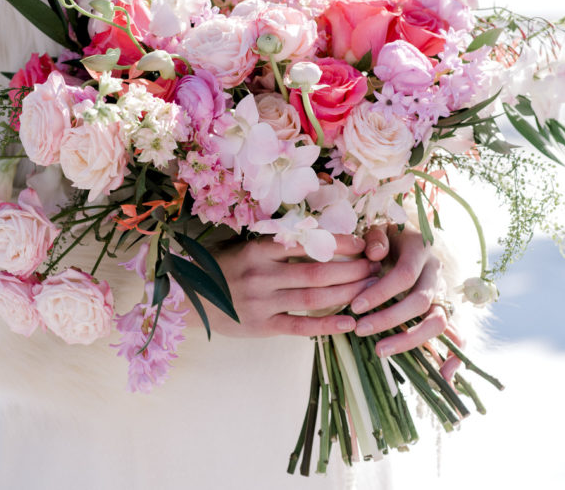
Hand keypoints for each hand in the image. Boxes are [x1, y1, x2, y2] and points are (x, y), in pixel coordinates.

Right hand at [193, 235, 379, 337]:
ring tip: (372, 288)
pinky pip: (300, 326)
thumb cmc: (222, 269)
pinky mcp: (262, 326)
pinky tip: (350, 322)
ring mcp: (262, 301)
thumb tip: (320, 237)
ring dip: (347, 292)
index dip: (341, 243)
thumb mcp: (245, 248)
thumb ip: (277, 245)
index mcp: (259, 249)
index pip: (309, 243)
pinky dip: (327, 324)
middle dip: (353, 268)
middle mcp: (262, 274)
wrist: (188, 299)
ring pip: (314, 296)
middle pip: (318, 271)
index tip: (364, 243)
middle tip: (377, 266)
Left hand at [352, 225, 458, 365]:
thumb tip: (373, 255)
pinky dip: (454, 357)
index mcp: (420, 251)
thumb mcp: (378, 229)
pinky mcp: (443, 311)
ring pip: (437, 322)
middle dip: (390, 319)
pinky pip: (457, 336)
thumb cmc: (386, 238)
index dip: (381, 292)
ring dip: (410, 340)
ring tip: (379, 351)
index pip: (405, 275)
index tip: (356, 307)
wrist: (405, 239)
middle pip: (421, 302)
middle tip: (361, 330)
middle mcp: (436, 274)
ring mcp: (442, 294)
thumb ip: (375, 238)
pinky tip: (442, 377)